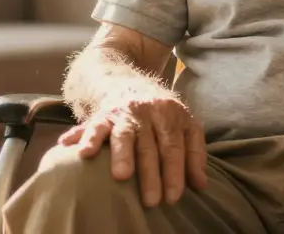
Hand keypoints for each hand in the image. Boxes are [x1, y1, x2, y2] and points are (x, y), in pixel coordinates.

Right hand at [58, 94, 206, 206]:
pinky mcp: (103, 115)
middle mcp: (148, 113)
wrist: (130, 82)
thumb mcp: (184, 126)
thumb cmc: (161, 115)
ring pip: (124, 135)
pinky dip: (87, 138)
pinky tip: (82, 152)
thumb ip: (194, 153)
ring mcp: (124, 113)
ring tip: (122, 176)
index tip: (173, 198)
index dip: (175, 172)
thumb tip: (201, 184)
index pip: (174, 147)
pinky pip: (94, 126)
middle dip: (151, 174)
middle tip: (151, 200)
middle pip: (150, 146)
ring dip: (122, 155)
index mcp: (171, 115)